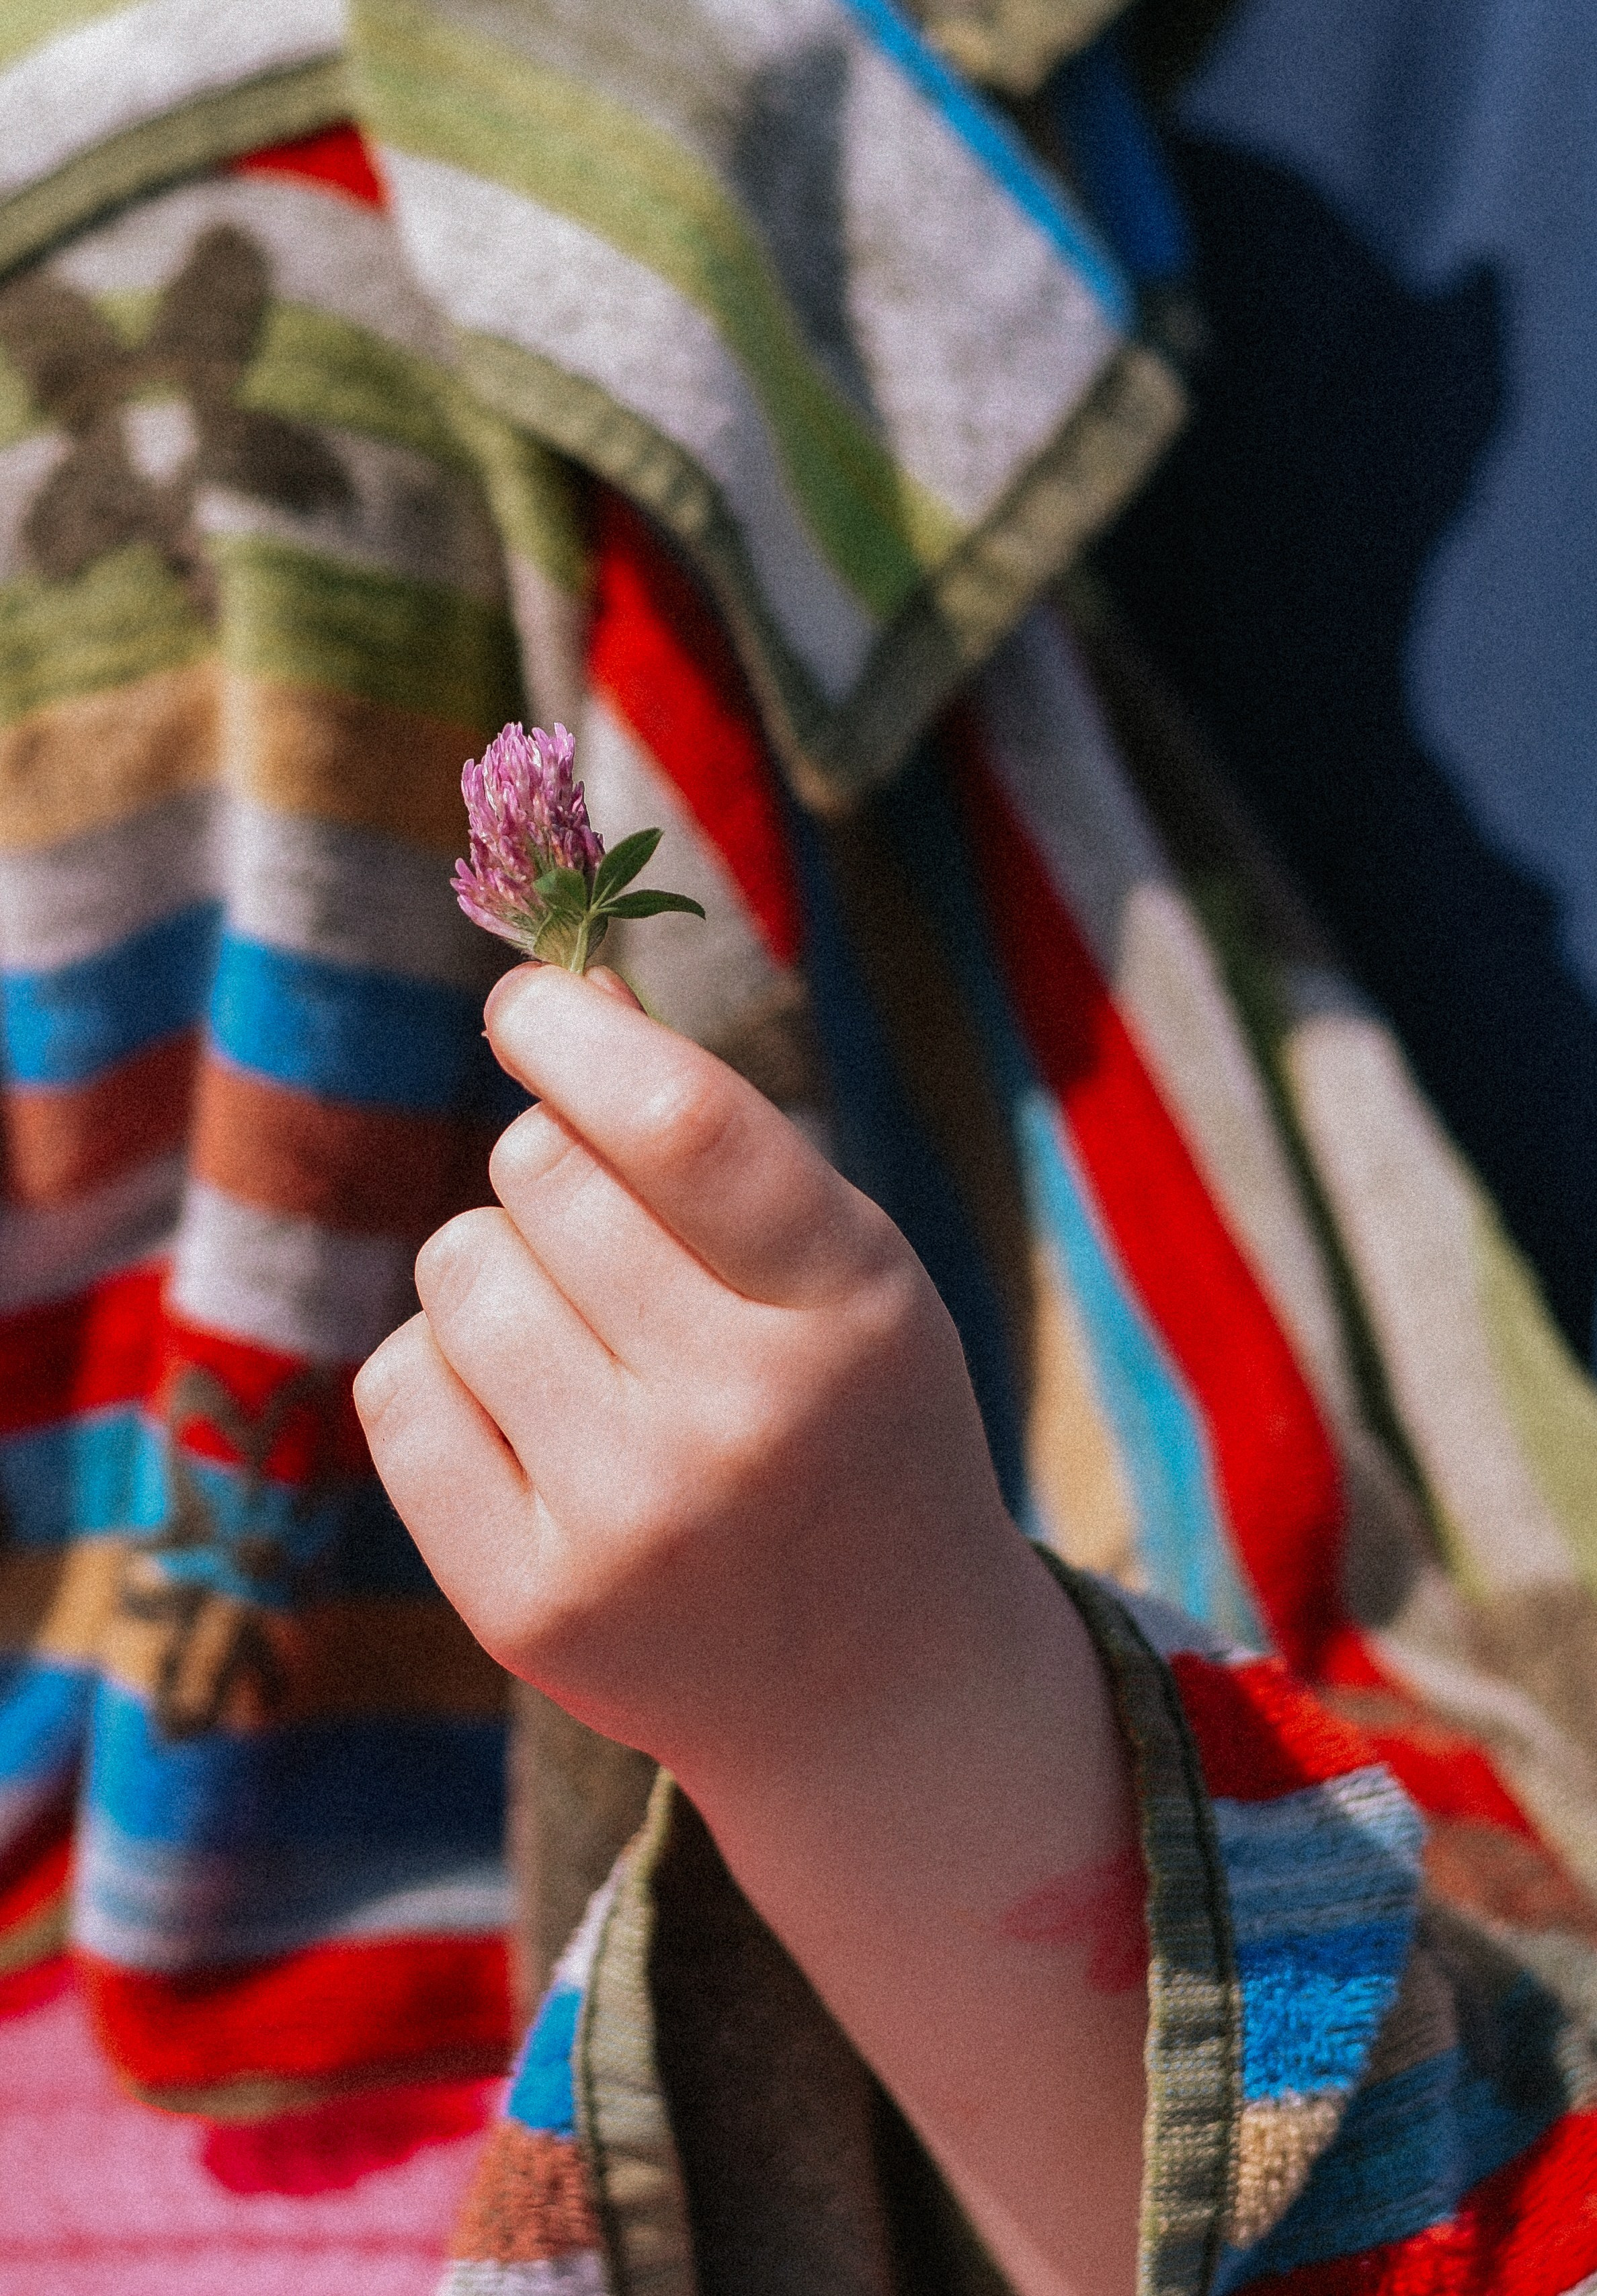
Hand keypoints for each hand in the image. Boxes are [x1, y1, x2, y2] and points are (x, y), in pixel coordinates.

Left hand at [355, 963, 1145, 2295]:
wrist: (876, 1691)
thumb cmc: (850, 1427)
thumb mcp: (842, 1274)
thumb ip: (714, 1134)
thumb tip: (562, 983)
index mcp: (849, 1310)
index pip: (677, 1123)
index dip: (576, 1033)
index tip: (527, 1004)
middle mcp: (741, 1420)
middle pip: (536, 1177)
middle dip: (554, 1177)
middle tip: (616, 1254)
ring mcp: (628, 1527)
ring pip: (455, 1269)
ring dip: (497, 1273)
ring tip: (587, 1352)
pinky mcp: (527, 1608)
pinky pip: (399, 1387)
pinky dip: (447, 1373)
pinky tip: (530, 1426)